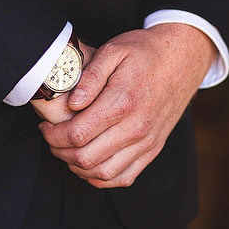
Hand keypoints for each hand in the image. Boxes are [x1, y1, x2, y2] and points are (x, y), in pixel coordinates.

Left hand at [37, 24, 216, 187]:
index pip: (77, 133)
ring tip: (68, 150)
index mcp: (123, 102)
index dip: (53, 135)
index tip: (45, 126)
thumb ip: (90, 76)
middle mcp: (136, 127)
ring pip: (103, 173)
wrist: (183, 58)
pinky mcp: (153, 149)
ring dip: (78, 167)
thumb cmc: (145, 52)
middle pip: (86, 158)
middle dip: (60, 152)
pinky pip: (124, 177)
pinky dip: (102, 178)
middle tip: (52, 138)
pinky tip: (90, 163)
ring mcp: (147, 141)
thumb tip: (72, 103)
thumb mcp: (114, 50)